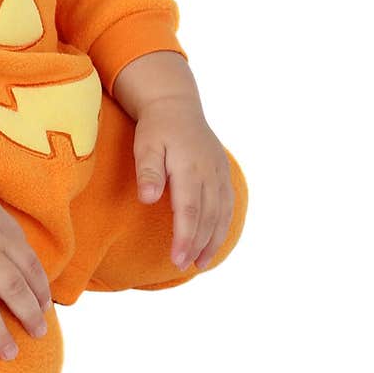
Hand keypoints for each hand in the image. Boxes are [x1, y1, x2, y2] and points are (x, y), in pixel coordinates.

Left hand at [132, 96, 234, 271]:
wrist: (176, 105)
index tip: (176, 259)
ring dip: (213, 240)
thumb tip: (148, 199)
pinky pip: (228, 204)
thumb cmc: (156, 128)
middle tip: (184, 266)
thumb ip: (148, 172)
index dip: (185, 237)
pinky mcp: (223, 172)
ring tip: (201, 263)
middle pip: (207, 216)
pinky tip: (214, 240)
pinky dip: (223, 225)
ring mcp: (219, 172)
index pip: (189, 210)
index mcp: (190, 167)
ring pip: (221, 213)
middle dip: (197, 244)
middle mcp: (209, 172)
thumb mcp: (145, 145)